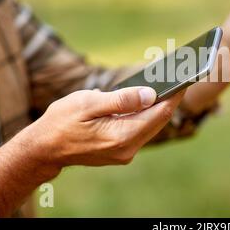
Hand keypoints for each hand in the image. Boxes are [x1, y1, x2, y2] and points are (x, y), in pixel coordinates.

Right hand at [0, 87, 183, 215]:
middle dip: (170, 98)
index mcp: (121, 137)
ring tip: (169, 84)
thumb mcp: (88, 104)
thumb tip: (151, 94)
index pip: (159, 113)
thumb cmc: (62, 122)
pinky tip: (150, 99)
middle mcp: (128, 149)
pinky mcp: (121, 151)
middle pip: (158, 120)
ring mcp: (125, 152)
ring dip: (159, 106)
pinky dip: (147, 114)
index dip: (174, 94)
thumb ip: (121, 100)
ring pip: (151, 125)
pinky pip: (141, 129)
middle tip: (181, 76)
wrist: (44, 149)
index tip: (186, 77)